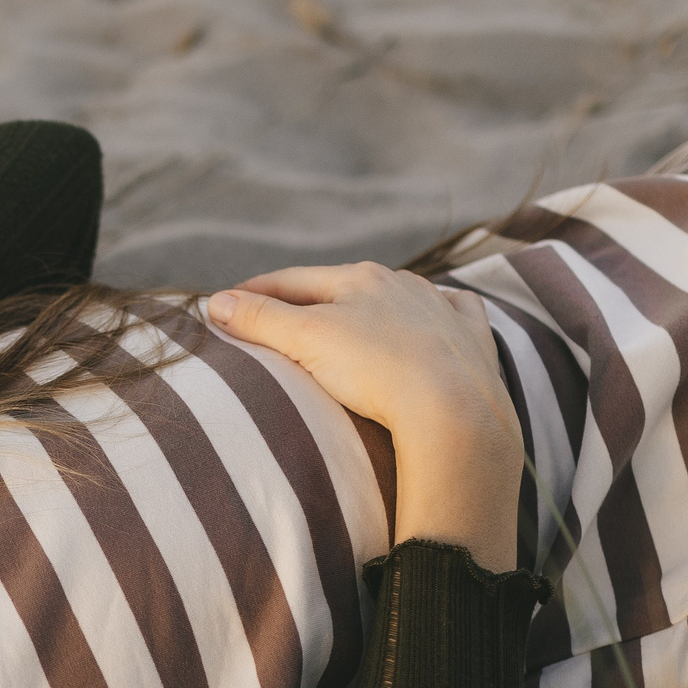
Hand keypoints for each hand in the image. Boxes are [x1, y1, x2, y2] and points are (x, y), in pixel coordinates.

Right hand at [207, 264, 521, 569]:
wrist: (454, 409)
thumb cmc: (377, 371)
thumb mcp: (306, 341)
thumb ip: (259, 319)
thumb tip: (215, 302)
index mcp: (358, 278)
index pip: (291, 280)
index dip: (255, 293)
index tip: (227, 305)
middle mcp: (402, 284)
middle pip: (342, 287)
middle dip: (310, 298)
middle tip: (277, 315)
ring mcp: (440, 310)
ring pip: (400, 297)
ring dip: (372, 304)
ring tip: (352, 320)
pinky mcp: (472, 341)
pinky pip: (455, 315)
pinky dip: (439, 314)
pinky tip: (435, 319)